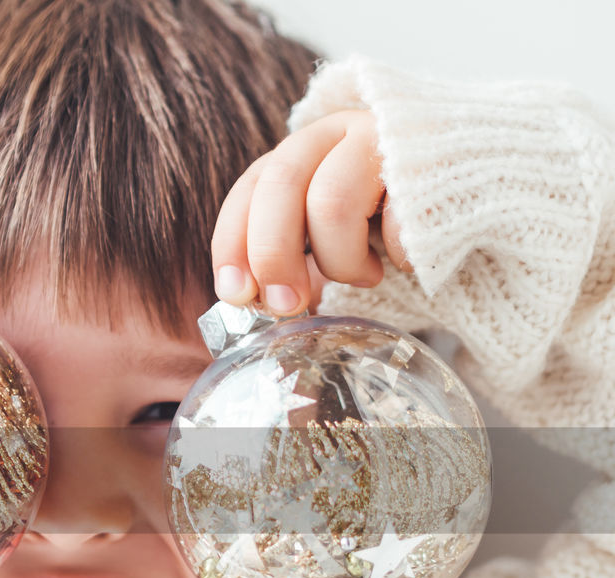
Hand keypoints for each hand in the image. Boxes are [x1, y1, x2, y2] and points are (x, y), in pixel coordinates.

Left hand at [210, 109, 410, 315]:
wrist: (484, 183)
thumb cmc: (391, 216)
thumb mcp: (330, 231)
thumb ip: (291, 253)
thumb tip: (252, 301)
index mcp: (302, 150)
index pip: (250, 189)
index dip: (234, 243)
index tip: (235, 294)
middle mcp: (336, 131)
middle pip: (282, 186)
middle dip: (274, 256)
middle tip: (286, 305)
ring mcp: (385, 138)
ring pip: (331, 200)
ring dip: (339, 260)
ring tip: (364, 276)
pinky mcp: (430, 160)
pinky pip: (396, 220)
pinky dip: (395, 255)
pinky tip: (404, 258)